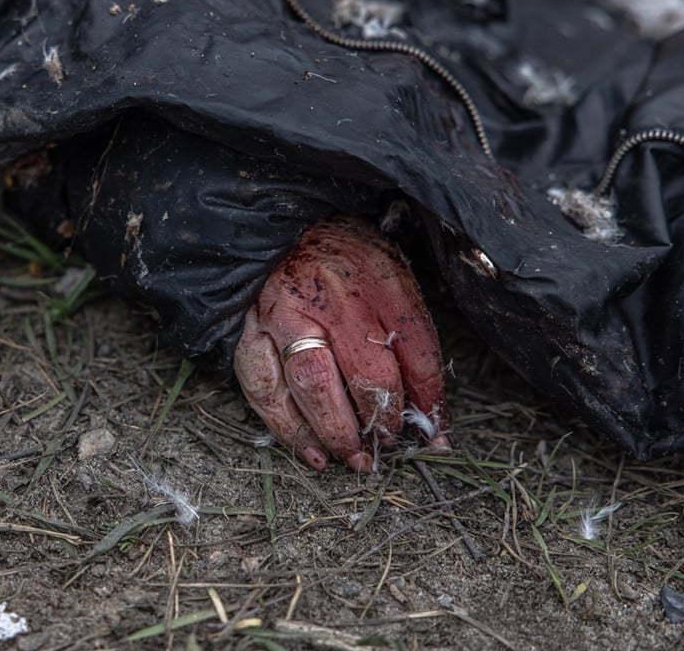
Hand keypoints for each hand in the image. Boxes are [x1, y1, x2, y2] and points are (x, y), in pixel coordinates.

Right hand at [233, 217, 449, 470]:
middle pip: (365, 372)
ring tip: (353, 458)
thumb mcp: (389, 273)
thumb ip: (409, 333)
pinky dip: (288, 428)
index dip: (430, 397)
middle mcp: (330, 297)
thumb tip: (429, 407)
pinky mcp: (248, 331)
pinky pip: (265, 389)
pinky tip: (310, 452)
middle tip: (388, 443)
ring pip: (312, 385)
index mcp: (376, 276)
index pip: (416, 346)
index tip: (434, 430)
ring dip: (336, 433)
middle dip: (382, 420)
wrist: (278, 224)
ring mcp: (284, 314)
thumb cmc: (342, 254)